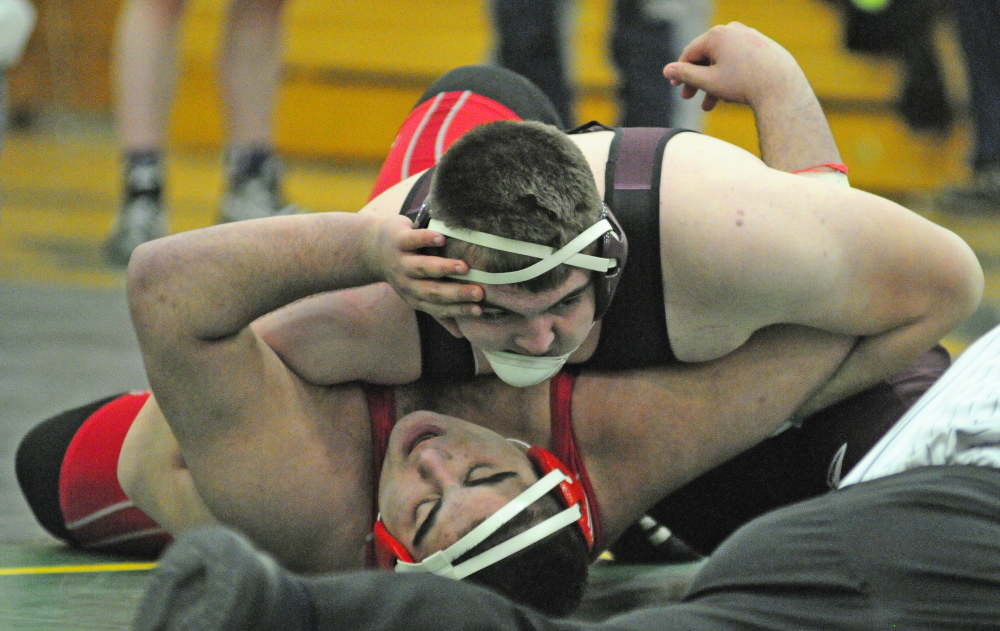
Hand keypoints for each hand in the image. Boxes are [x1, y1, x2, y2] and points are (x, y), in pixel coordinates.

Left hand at [364, 215, 482, 317]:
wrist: (371, 249)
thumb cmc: (406, 272)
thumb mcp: (419, 294)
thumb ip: (439, 312)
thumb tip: (460, 336)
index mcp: (415, 298)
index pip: (439, 308)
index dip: (458, 309)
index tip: (479, 310)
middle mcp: (407, 283)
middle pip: (433, 291)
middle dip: (456, 293)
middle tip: (479, 292)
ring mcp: (401, 262)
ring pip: (422, 268)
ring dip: (443, 268)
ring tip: (464, 267)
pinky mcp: (398, 241)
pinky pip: (413, 241)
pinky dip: (427, 240)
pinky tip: (442, 239)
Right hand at [663, 22, 809, 112]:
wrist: (782, 87)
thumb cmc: (743, 83)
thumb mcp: (708, 81)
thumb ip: (685, 75)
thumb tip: (667, 70)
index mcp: (717, 34)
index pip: (690, 52)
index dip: (680, 71)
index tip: (676, 87)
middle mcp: (733, 30)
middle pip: (707, 56)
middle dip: (697, 79)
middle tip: (689, 97)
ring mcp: (749, 36)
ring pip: (723, 60)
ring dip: (713, 82)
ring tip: (710, 104)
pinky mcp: (762, 45)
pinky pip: (739, 60)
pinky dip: (730, 75)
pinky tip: (729, 95)